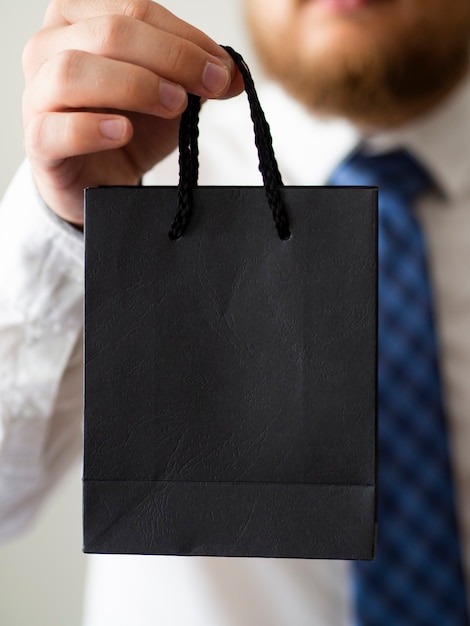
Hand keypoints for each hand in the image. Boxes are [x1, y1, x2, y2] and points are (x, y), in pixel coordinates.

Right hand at [22, 0, 242, 224]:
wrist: (99, 179)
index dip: (186, 39)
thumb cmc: (126, 127)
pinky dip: (93, 127)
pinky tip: (123, 131)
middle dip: (171, 58)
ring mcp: (37, 94)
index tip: (224, 70)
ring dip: (135, 85)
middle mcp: (49, 47)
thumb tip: (234, 74)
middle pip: (110, 33)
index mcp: (79, 19)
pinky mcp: (37, 140)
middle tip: (210, 85)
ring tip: (174, 105)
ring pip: (75, 71)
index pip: (136, 10)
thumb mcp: (168, 97)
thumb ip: (195, 79)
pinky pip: (57, 127)